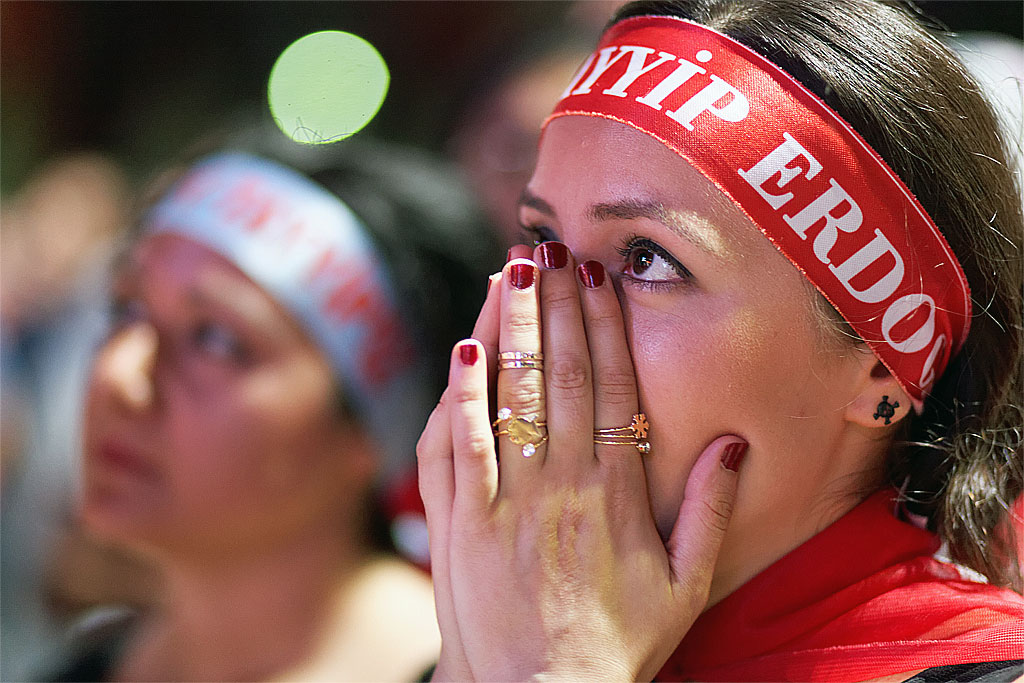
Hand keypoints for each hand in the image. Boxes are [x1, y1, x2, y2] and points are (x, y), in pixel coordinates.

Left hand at [418, 243, 745, 680]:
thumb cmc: (616, 647)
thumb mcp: (684, 588)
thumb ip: (710, 512)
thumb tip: (734, 443)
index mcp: (614, 495)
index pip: (611, 387)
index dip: (604, 326)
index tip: (599, 278)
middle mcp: (558, 487)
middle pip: (557, 376)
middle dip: (553, 305)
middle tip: (548, 249)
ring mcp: (501, 503)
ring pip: (503, 396)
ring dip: (507, 329)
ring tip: (507, 274)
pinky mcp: (455, 525)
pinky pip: (453, 447)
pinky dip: (457, 395)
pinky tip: (463, 350)